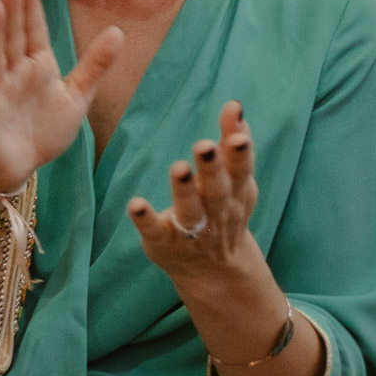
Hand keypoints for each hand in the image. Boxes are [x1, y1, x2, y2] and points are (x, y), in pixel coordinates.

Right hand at [0, 0, 121, 194]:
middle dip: (12, 10)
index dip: (30, 6)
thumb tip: (118, 31)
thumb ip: (95, 64)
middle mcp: (14, 73)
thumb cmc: (46, 129)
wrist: (23, 166)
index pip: (34, 30)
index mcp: (37, 65)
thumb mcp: (77, 95)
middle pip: (13, 37)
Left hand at [128, 101, 264, 290]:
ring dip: (184, 190)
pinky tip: (135, 204)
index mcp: (235, 193)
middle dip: (212, 169)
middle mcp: (217, 212)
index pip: (241, 171)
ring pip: (190, 211)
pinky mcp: (165, 243)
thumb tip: (235, 105)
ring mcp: (191, 230)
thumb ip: (232, 142)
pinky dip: (145, 219)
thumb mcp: (234, 180)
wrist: (215, 270)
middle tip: (203, 146)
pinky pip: (154, 231)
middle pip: (217, 190)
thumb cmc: (223, 211)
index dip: (240, 153)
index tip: (237, 134)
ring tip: (178, 167)